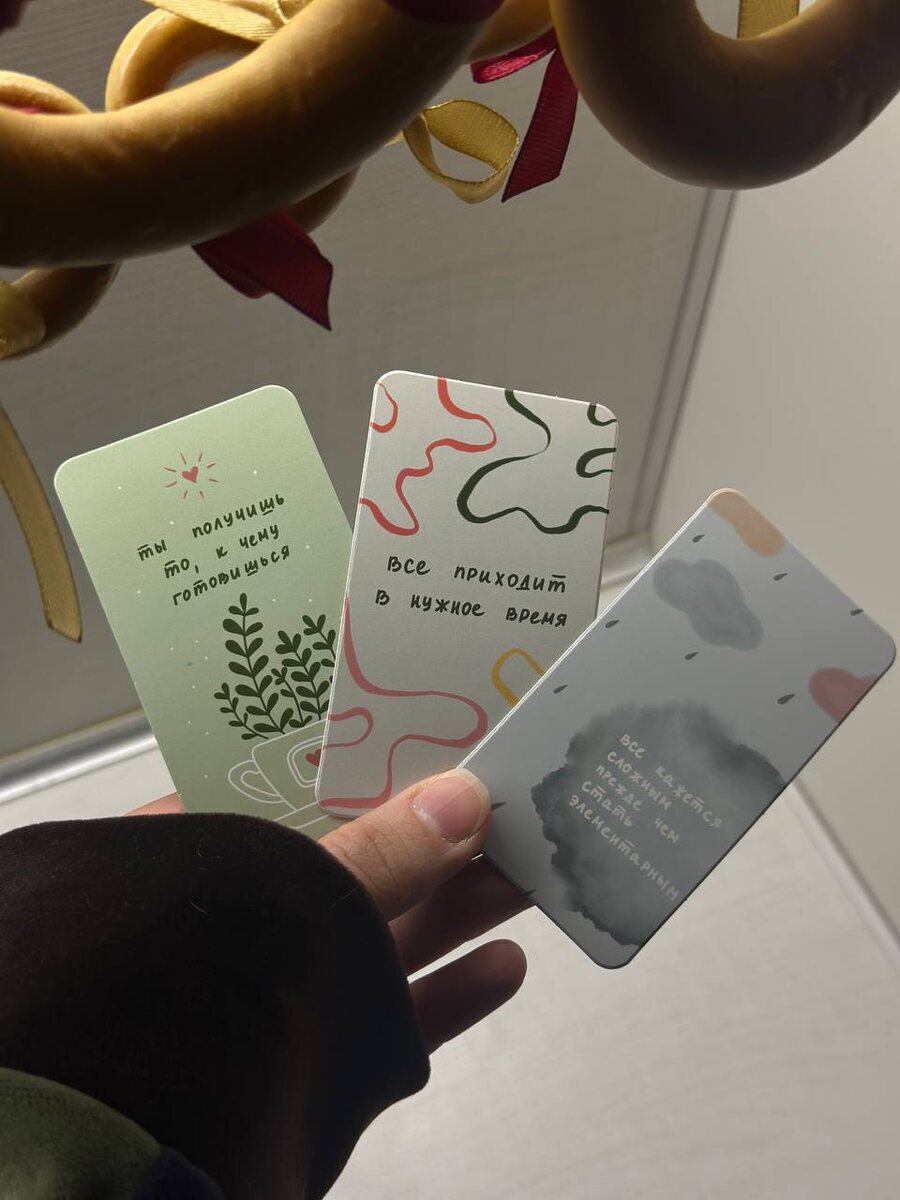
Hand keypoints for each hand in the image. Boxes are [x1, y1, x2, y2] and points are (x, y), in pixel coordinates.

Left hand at [131, 770, 527, 1052]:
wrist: (151, 1142)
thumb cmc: (196, 978)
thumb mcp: (293, 892)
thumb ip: (380, 852)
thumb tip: (464, 798)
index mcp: (220, 853)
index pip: (299, 788)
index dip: (372, 765)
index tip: (440, 741)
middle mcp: (255, 918)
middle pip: (361, 862)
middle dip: (438, 839)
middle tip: (511, 809)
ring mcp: (290, 989)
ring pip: (387, 936)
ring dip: (459, 907)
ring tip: (527, 876)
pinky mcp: (325, 1055)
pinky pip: (397, 1015)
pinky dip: (453, 992)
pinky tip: (505, 965)